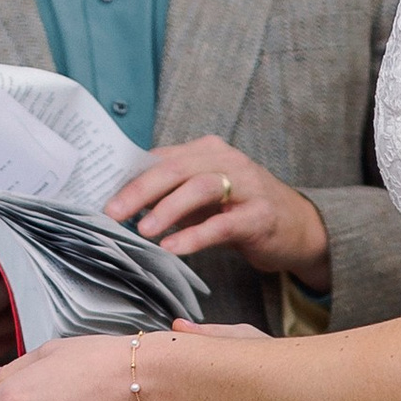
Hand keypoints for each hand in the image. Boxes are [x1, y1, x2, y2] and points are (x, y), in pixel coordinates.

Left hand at [108, 136, 328, 284]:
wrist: (299, 228)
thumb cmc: (242, 211)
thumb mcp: (204, 196)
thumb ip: (171, 193)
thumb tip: (121, 202)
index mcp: (207, 152)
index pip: (160, 159)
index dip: (129, 178)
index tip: (101, 197)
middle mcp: (227, 161)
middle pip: (175, 169)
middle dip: (140, 191)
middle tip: (113, 213)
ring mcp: (246, 187)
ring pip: (200, 188)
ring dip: (167, 209)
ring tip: (143, 230)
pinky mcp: (259, 216)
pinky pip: (222, 224)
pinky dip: (194, 236)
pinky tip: (173, 248)